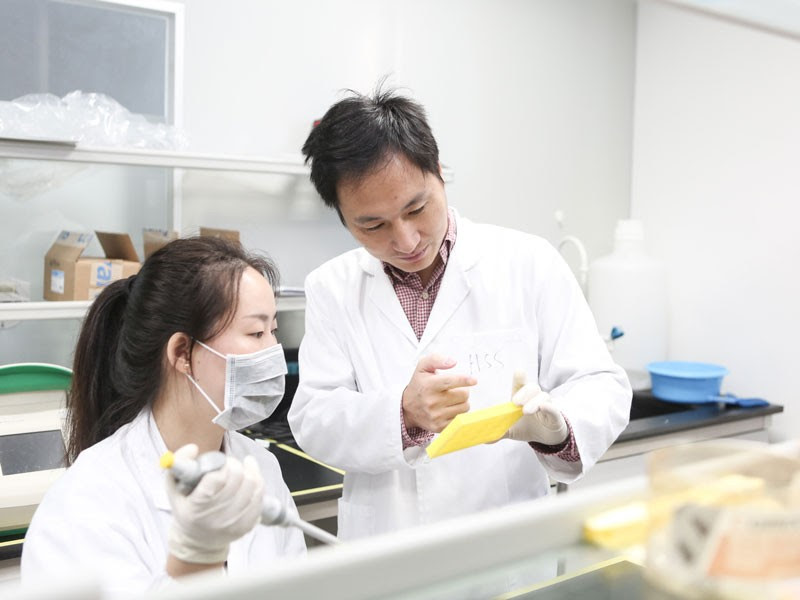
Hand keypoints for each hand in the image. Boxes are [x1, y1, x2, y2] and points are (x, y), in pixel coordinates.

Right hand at [165, 444, 263, 563]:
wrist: (198, 541)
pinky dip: (257, 482)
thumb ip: (179, 462)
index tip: (219, 463)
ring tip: (242, 468)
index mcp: (196, 507)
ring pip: (253, 484)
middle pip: (238, 478)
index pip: (217, 478)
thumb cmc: (186, 508)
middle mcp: (216, 517)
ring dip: (249, 470)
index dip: (221, 464)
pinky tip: (251, 477)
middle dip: (235, 465)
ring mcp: (234, 523)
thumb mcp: (174, 487)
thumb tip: (193, 447)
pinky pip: (260, 496)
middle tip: (230, 464)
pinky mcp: (248, 525)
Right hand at [402, 354, 475, 431]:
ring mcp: (436, 416)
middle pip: (463, 395)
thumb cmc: (419, 385)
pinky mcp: (440, 427)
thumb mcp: (423, 367)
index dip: (464, 380)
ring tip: (452, 400)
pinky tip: (450, 409)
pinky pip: (460, 419)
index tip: (474, 380)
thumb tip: (453, 361)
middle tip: (455, 390)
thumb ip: (436, 359)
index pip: (449, 381)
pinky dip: (458, 413)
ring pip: (464, 407)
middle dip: (463, 391)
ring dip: (462, 402)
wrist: (407, 409)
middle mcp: (432, 402)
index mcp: (428, 385)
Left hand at [505, 371, 567, 445]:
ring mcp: (546, 405)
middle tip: (515, 402)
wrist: (546, 437)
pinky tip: (543, 407)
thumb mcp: (512, 430)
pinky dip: (548, 407)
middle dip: (524, 392)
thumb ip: (500, 431)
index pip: (521, 384)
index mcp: (522, 398)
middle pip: (532, 387)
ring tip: (526, 411)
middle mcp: (535, 398)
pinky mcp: (555, 415)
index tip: (518, 372)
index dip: (520, 377)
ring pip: (543, 396)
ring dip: (534, 402)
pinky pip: (553, 408)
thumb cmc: (528, 427)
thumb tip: (485, 439)